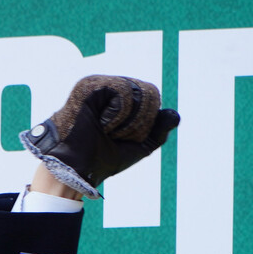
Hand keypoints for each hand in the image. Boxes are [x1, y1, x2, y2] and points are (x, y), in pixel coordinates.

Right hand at [20, 75, 178, 198]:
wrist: (78, 168)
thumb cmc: (102, 159)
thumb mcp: (139, 147)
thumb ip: (159, 131)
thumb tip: (174, 115)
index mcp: (122, 99)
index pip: (152, 97)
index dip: (146, 121)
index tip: (124, 137)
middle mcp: (111, 89)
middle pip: (149, 92)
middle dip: (139, 121)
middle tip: (115, 135)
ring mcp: (99, 85)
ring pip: (136, 90)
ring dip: (127, 120)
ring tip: (106, 130)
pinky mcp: (89, 85)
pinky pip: (120, 90)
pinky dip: (117, 113)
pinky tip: (101, 123)